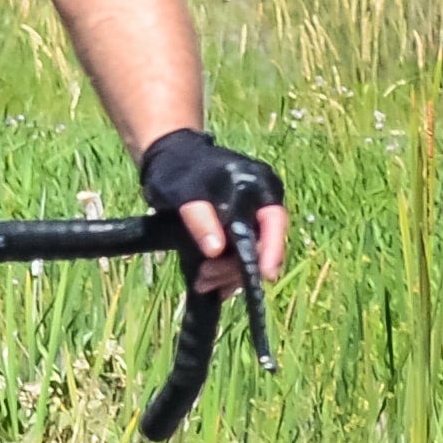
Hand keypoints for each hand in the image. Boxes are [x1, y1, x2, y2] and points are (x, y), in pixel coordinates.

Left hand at [138, 128, 289, 295]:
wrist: (168, 159)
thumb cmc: (177, 171)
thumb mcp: (184, 193)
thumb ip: (199, 218)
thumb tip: (215, 250)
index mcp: (259, 185)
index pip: (274, 220)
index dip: (272, 250)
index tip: (264, 277)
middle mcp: (262, 202)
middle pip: (261, 243)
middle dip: (236, 267)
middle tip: (206, 279)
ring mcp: (252, 216)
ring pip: (249, 254)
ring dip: (227, 273)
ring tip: (202, 283)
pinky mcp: (239, 229)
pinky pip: (239, 254)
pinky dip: (224, 271)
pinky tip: (210, 284)